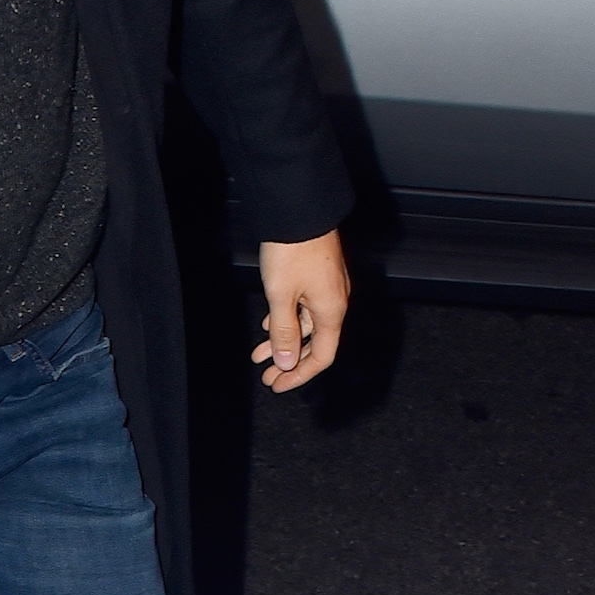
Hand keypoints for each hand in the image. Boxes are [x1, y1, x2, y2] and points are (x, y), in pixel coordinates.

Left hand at [254, 229, 350, 392]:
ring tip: (259, 353)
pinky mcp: (317, 275)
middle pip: (315, 343)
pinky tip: (269, 324)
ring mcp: (327, 288)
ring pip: (306, 324)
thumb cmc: (292, 251)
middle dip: (290, 361)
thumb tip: (287, 363)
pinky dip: (286, 320)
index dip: (300, 374)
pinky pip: (304, 307)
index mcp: (331, 311)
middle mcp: (334, 302)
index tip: (277, 384)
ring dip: (283, 340)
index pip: (322, 356)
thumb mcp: (282, 296)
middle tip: (267, 376)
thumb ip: (285, 331)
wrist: (300, 210)